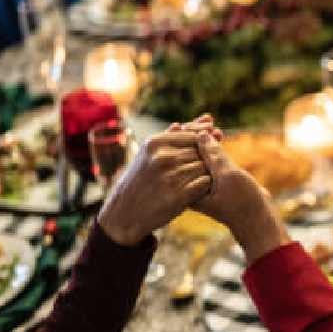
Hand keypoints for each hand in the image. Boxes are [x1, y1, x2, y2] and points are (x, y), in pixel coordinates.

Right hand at [97, 128, 210, 245]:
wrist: (123, 213)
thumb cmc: (140, 179)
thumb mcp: (150, 153)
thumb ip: (178, 135)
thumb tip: (208, 118)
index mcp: (155, 143)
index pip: (194, 135)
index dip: (203, 144)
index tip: (202, 154)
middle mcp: (162, 157)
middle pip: (201, 151)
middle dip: (204, 160)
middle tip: (197, 170)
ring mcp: (170, 177)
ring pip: (205, 167)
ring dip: (205, 173)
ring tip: (195, 179)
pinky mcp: (177, 196)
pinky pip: (204, 183)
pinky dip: (204, 186)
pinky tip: (197, 189)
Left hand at [194, 132, 290, 262]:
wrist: (258, 222)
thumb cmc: (244, 204)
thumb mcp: (228, 176)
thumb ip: (214, 155)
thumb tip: (201, 133)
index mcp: (186, 187)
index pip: (180, 155)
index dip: (189, 135)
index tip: (202, 123)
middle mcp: (190, 185)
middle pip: (185, 153)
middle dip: (195, 134)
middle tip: (208, 119)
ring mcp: (201, 183)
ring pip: (198, 155)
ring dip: (205, 138)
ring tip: (212, 122)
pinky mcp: (213, 182)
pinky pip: (208, 160)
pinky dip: (212, 147)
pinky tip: (217, 134)